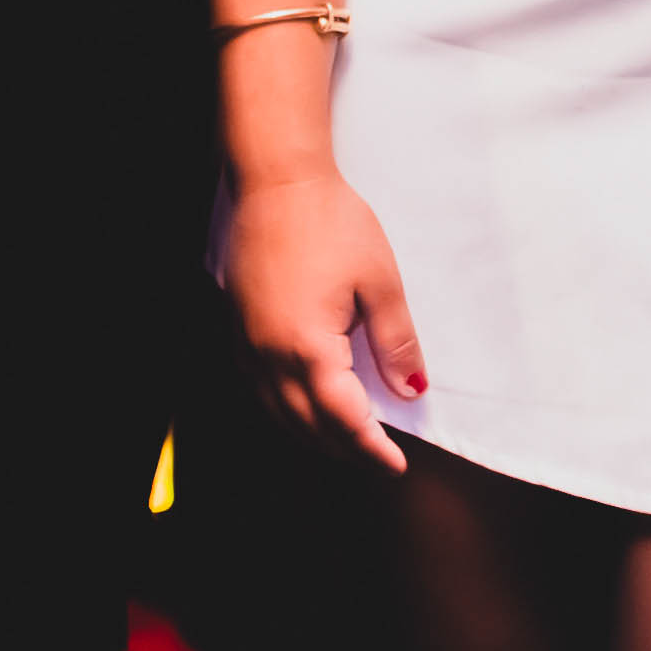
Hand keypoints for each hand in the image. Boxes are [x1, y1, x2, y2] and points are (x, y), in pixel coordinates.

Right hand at [225, 166, 424, 471]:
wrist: (278, 186)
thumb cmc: (332, 224)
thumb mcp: (380, 281)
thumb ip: (395, 342)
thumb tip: (410, 389)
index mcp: (307, 347)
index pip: (342, 419)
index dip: (370, 448)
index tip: (395, 465)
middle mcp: (269, 356)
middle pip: (307, 424)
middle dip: (344, 448)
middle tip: (379, 458)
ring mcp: (248, 346)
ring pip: (279, 412)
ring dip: (314, 434)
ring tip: (350, 441)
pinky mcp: (240, 332)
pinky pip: (262, 390)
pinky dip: (288, 409)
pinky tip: (308, 405)